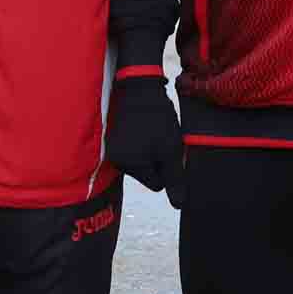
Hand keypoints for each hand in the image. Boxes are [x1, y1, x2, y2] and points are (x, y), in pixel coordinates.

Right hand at [105, 74, 183, 204]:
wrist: (139, 88)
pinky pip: (133, 150)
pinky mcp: (114, 138)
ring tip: (153, 132)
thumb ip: (175, 178)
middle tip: (161, 140)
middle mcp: (117, 161)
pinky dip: (141, 143)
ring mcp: (113, 149)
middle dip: (157, 160)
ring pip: (141, 162)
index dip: (167, 169)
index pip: (156, 185)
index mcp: (130, 166)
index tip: (168, 150)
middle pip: (147, 174)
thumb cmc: (157, 118)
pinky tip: (145, 128)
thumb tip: (179, 205)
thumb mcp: (171, 149)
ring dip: (150, 151)